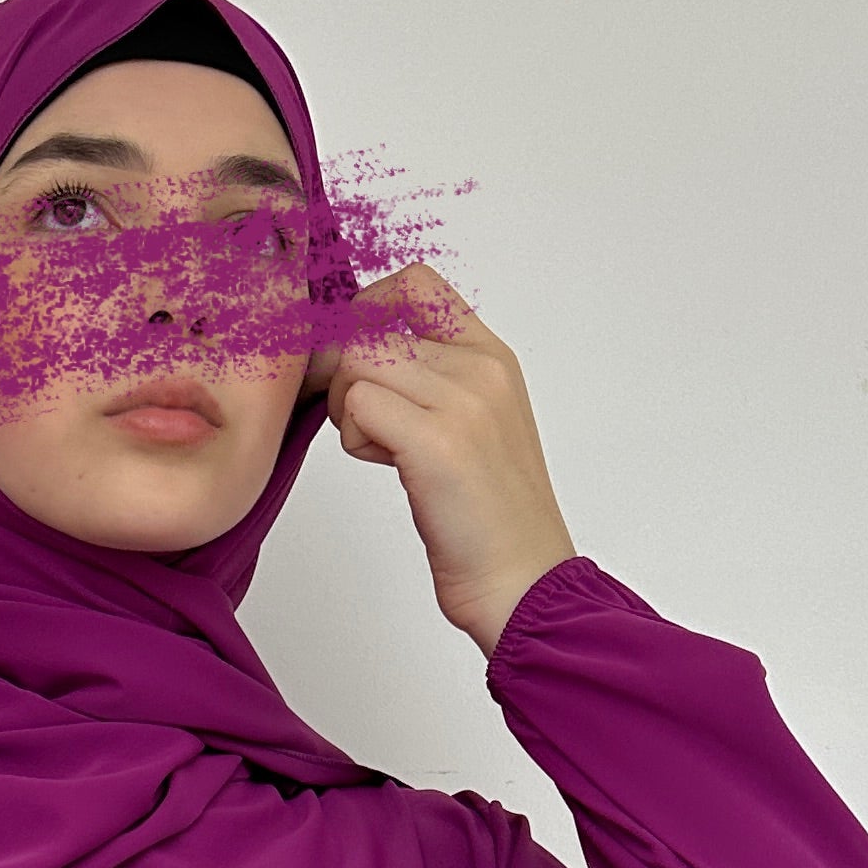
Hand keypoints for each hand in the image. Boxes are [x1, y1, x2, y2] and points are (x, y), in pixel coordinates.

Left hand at [309, 265, 577, 659]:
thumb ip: (427, 384)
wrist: (523, 584)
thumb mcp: (467, 430)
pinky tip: (388, 468)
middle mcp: (482, 367)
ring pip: (358, 359)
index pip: (415, 283)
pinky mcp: (438, 442)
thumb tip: (351, 354)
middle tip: (360, 420)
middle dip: (344, 370)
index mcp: (492, 357)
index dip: (366, 315)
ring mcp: (463, 401)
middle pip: (372, 321)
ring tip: (382, 449)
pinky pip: (360, 404)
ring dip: (349, 408)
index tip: (360, 369)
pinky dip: (356, 438)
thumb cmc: (486, 521)